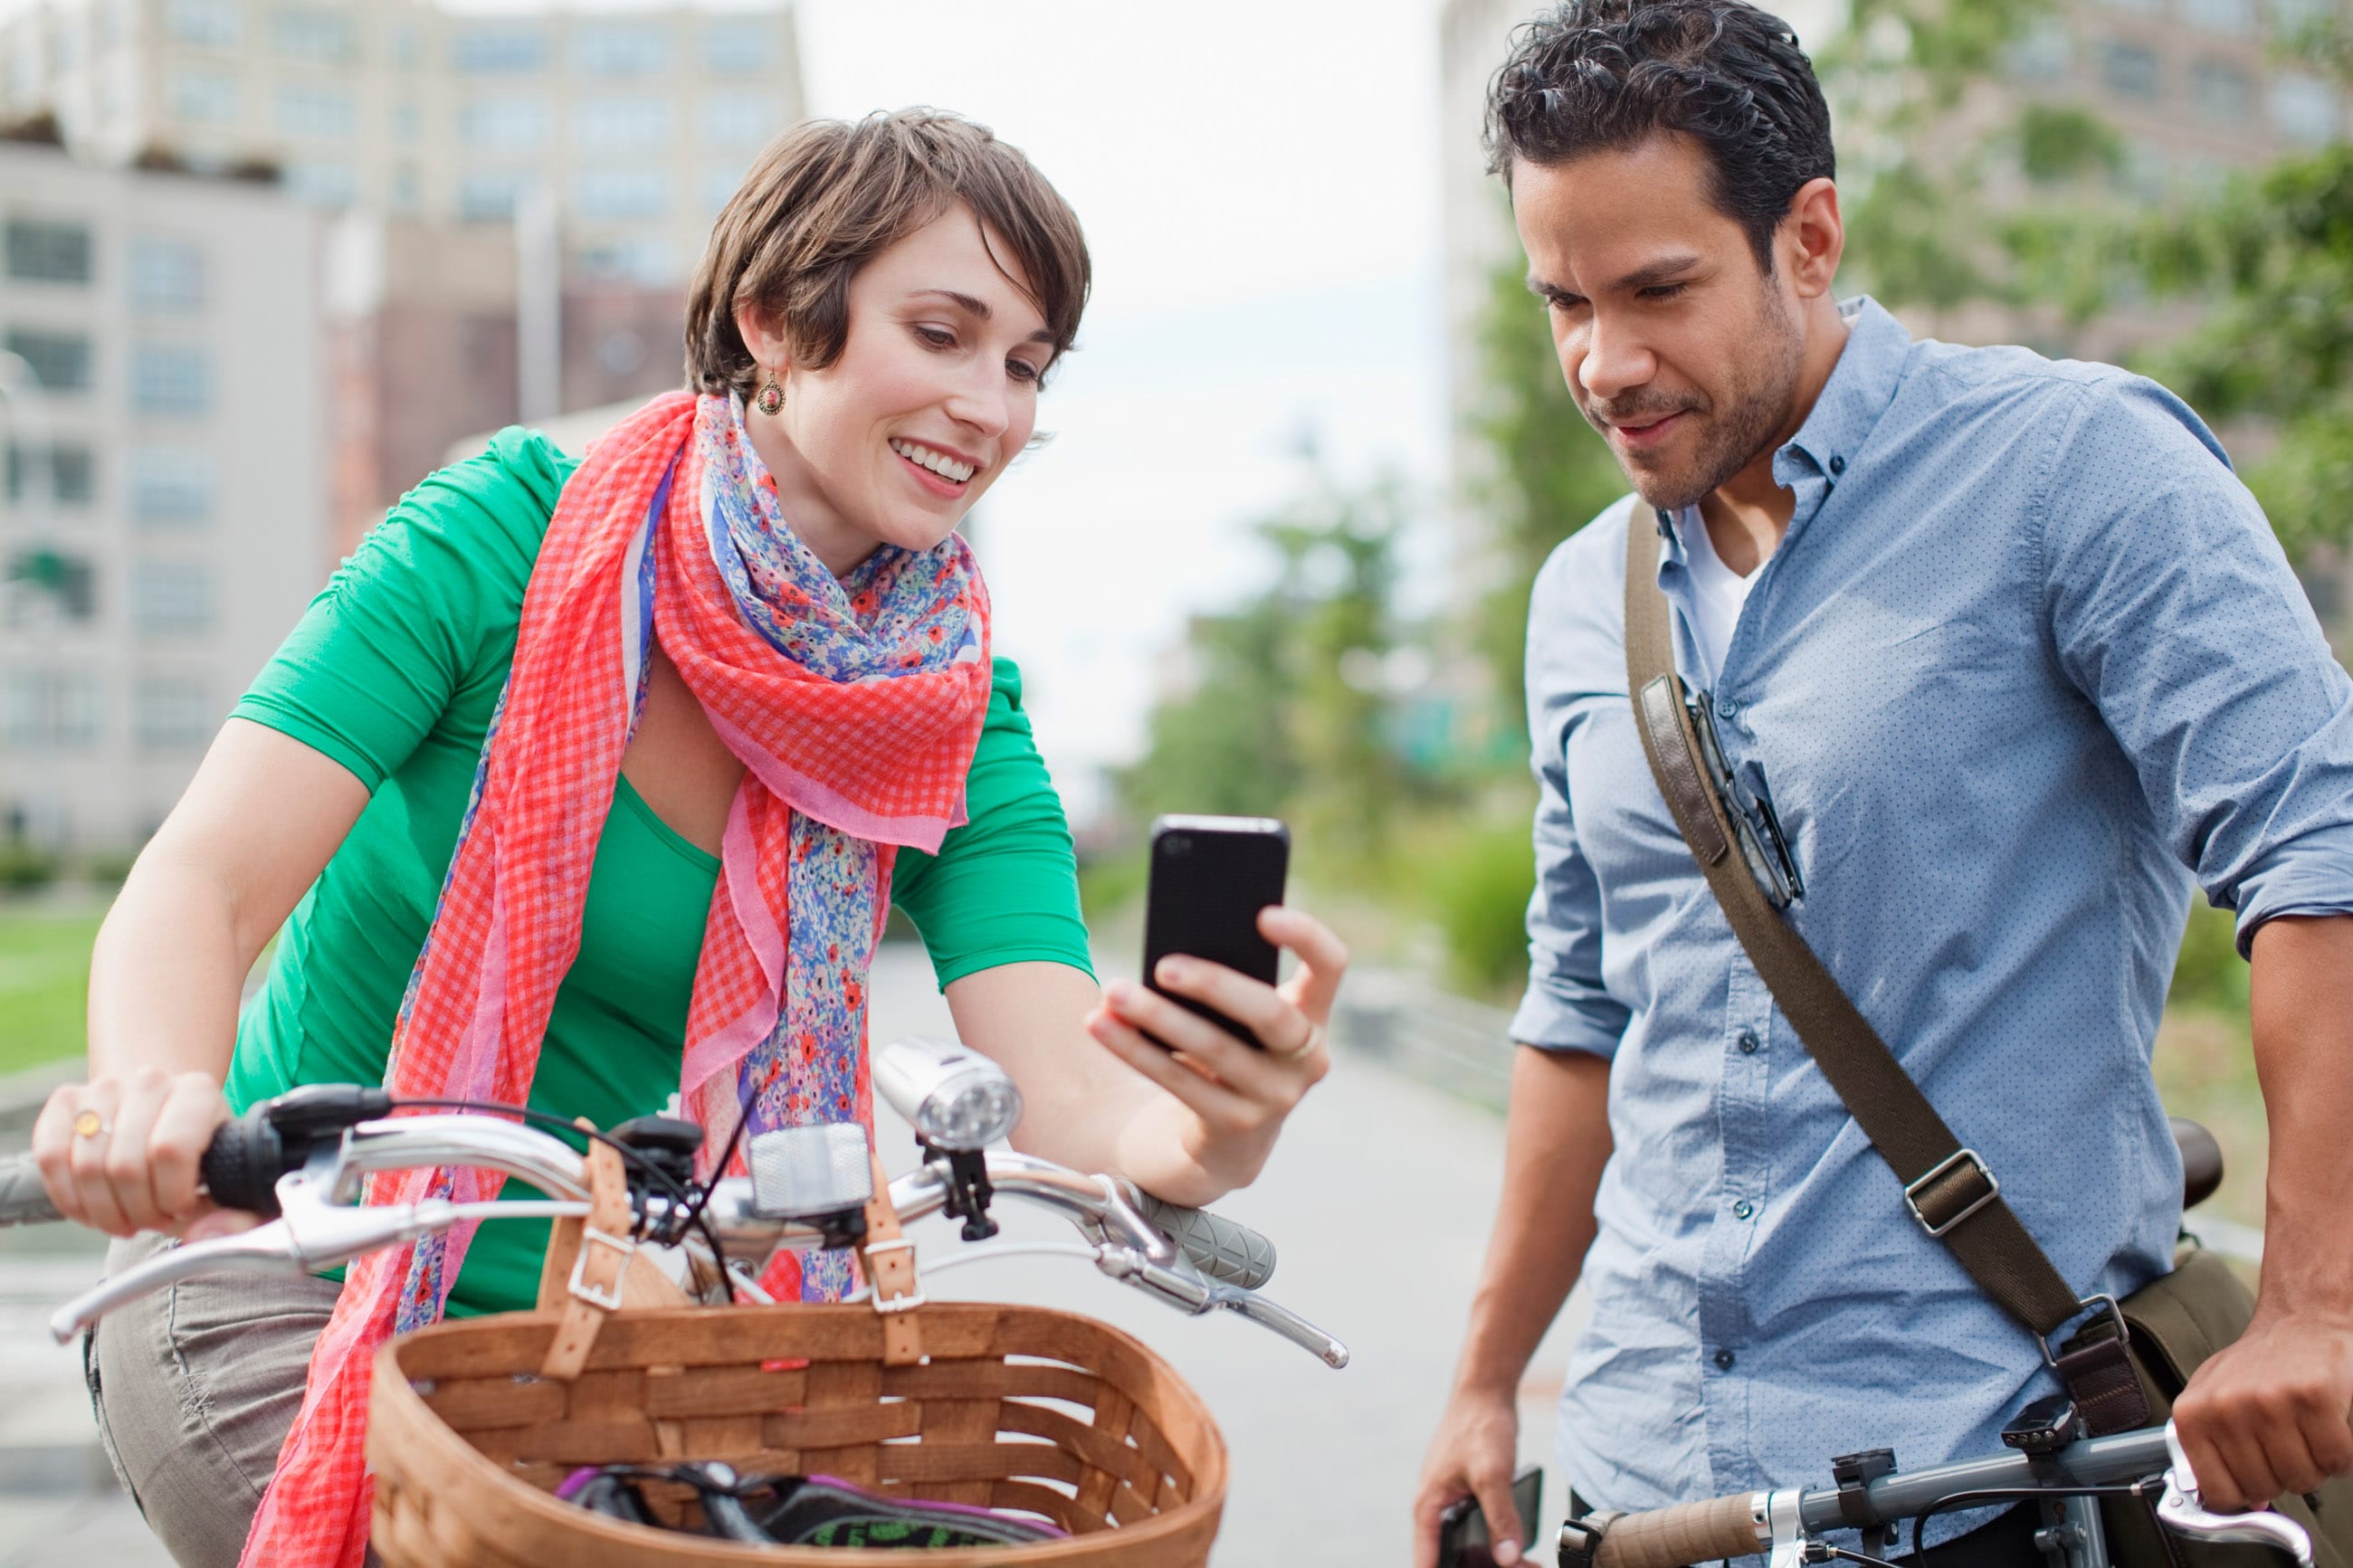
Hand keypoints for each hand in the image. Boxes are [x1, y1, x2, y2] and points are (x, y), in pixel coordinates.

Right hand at [31, 1069, 244, 1239]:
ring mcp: (103, 1087)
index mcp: (197, 1092)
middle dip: (137, 1212)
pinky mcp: (65, 1100)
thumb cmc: (203, 1153)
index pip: (170, 1151)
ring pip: (86, 1167)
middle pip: (125, 1167)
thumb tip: (201, 1234)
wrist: (166, 1112)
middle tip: (151, 1222)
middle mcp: (149, 1081)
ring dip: (104, 1212)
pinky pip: (51, 1158)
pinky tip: (93, 1210)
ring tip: (126, 1219)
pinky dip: (69, 1198)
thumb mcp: (233, 1177)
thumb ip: (237, 1214)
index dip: (171, 1196)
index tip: (182, 1210)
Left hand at [1083, 906, 1345, 1193]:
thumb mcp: (1241, 1019)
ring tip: (1114, 992)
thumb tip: (1171, 950)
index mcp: (1313, 1014)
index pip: (1330, 965)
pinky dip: (1135, 1049)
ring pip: (1213, 1048)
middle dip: (1213, 984)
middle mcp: (1307, 1058)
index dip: (1306, 936)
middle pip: (1269, 1013)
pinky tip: (1102, 1025)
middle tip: (1164, 965)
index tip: (1262, 914)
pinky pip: (1179, 1081)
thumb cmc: (1230, 1049)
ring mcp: (1275, 1097)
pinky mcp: (1236, 1124)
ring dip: (1157, 1017)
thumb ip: (1228, 984)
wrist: (1226, 1140)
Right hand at [1414, 1385, 1526, 1567]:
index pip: (1426, 1561)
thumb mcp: (1492, 1474)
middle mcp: (1436, 1508)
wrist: (1485, 1391)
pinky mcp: (1468, 1494)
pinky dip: (1498, 1541)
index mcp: (1429, 1507)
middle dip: (1480, 1567)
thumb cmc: (1479, 1425)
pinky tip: (1519, 1547)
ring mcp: (1451, 1500)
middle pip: (1451, 1557)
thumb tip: (1507, 1557)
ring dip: (1494, 1558)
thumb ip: (1500, 1518)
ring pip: (1467, 1544)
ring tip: (1526, 1563)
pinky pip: (1478, 1529)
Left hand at [2172, 1307, 2352, 1509]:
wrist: (2299, 1321)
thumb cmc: (2257, 1365)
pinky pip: (2337, 1460)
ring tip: (2304, 1434)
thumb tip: (2242, 1503)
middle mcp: (2227, 1408)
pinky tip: (2327, 1429)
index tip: (2254, 1486)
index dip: (2242, 1496)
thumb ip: (2217, 1451)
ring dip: (2312, 1467)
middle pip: (2264, 1488)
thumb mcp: (2216, 1401)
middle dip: (2280, 1478)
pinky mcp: (2314, 1398)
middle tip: (2284, 1447)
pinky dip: (2340, 1455)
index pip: (2217, 1491)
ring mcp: (2270, 1403)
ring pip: (2301, 1480)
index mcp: (2194, 1413)